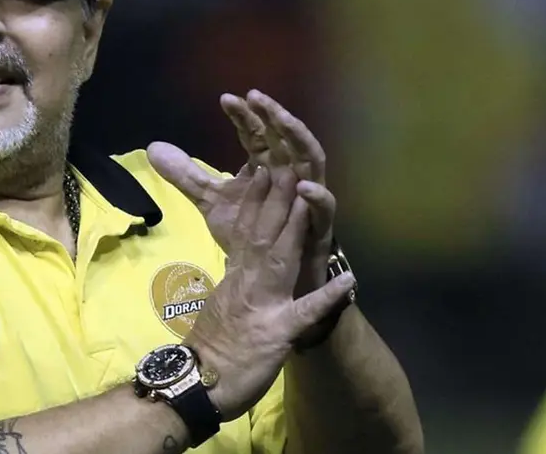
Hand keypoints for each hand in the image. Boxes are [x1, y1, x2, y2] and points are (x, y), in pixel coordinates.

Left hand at [148, 89, 334, 293]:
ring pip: (312, 161)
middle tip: (256, 97)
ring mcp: (307, 198)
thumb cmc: (250, 234)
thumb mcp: (212, 202)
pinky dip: (318, 196)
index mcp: (267, 165)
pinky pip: (325, 208)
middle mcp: (290, 174)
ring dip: (300, 140)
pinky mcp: (319, 227)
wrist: (267, 277)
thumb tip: (153, 149)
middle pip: (286, 138)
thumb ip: (188, 176)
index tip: (226, 100)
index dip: (243, 116)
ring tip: (284, 122)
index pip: (256, 133)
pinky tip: (304, 187)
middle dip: (274, 116)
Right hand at [181, 166, 354, 421]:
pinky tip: (348, 282)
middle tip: (288, 160)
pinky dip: (326, 297)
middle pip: (263, 232)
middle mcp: (248, 282)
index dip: (257, 198)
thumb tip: (239, 269)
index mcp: (237, 276)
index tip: (266, 167)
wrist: (197, 385)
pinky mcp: (277, 333)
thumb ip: (233, 285)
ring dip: (294, 226)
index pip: (247, 229)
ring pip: (279, 257)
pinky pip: (305, 314)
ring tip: (307, 195)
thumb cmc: (210, 350)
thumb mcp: (221, 307)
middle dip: (277, 196)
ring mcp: (262, 305)